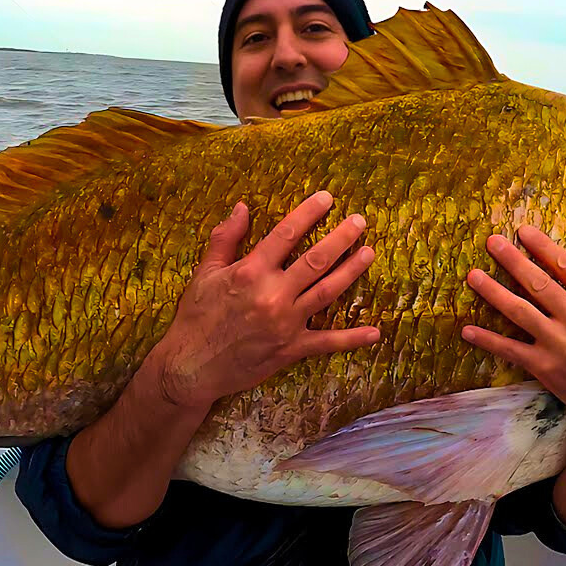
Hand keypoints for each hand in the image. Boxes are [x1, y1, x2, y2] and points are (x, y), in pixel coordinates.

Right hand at [147, 190, 380, 409]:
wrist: (190, 367)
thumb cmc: (196, 318)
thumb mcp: (205, 273)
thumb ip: (226, 238)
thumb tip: (242, 207)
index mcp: (250, 272)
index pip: (286, 234)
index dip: (309, 212)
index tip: (327, 198)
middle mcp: (272, 294)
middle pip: (316, 260)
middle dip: (341, 238)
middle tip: (360, 222)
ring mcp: (285, 323)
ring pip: (327, 292)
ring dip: (352, 271)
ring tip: (369, 253)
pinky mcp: (290, 349)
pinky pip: (327, 342)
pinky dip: (352, 338)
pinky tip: (375, 331)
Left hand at [460, 226, 565, 440]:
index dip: (542, 246)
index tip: (522, 231)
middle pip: (539, 283)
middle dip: (512, 260)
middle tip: (492, 241)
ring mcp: (560, 344)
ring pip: (520, 311)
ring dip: (493, 292)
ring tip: (472, 276)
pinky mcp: (545, 367)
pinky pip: (511, 349)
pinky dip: (488, 340)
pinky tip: (467, 329)